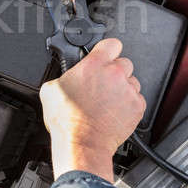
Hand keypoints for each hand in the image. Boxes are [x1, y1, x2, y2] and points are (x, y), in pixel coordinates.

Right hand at [39, 39, 145, 181]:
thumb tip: (65, 76)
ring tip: (108, 100)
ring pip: (132, 81)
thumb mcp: (51, 90)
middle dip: (114, 71)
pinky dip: (128, 104)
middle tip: (103, 83)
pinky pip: (137, 99)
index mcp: (93, 65)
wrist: (82, 144)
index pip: (111, 43)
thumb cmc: (67, 121)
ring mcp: (128, 90)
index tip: (104, 54)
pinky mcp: (137, 107)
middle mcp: (114, 74)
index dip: (107, 49)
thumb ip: (63, 76)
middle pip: (124, 62)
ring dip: (122, 88)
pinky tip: (114, 111)